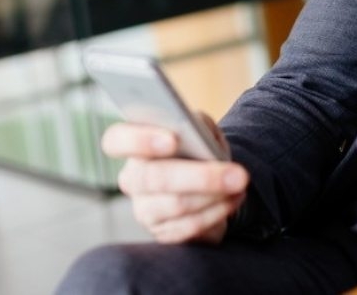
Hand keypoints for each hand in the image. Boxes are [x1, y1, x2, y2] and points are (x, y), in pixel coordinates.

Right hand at [103, 114, 248, 244]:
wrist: (210, 182)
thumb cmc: (199, 148)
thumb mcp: (200, 128)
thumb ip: (196, 124)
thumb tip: (198, 133)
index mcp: (133, 146)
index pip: (116, 140)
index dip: (139, 140)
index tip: (172, 139)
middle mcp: (133, 179)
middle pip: (153, 178)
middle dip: (200, 177)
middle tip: (239, 174)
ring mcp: (144, 209)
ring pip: (175, 205)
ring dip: (214, 195)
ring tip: (240, 185)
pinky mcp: (163, 233)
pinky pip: (188, 227)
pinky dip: (216, 213)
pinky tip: (233, 200)